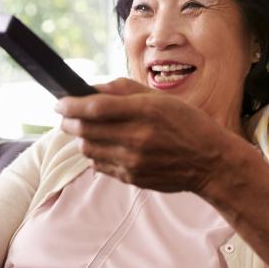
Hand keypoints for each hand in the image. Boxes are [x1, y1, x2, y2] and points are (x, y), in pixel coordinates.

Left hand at [55, 78, 238, 193]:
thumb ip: (124, 90)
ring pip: (88, 150)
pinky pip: (100, 166)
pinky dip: (96, 155)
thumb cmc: (187, 124)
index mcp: (145, 112)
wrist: (210, 162)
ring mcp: (133, 162)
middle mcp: (137, 138)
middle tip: (66, 116)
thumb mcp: (160, 99)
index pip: (95, 108)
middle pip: (86, 130)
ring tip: (88, 131)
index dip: (71, 104)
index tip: (58, 103)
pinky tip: (106, 147)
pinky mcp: (132, 178)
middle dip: (69, 121)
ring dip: (82, 138)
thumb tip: (91, 89)